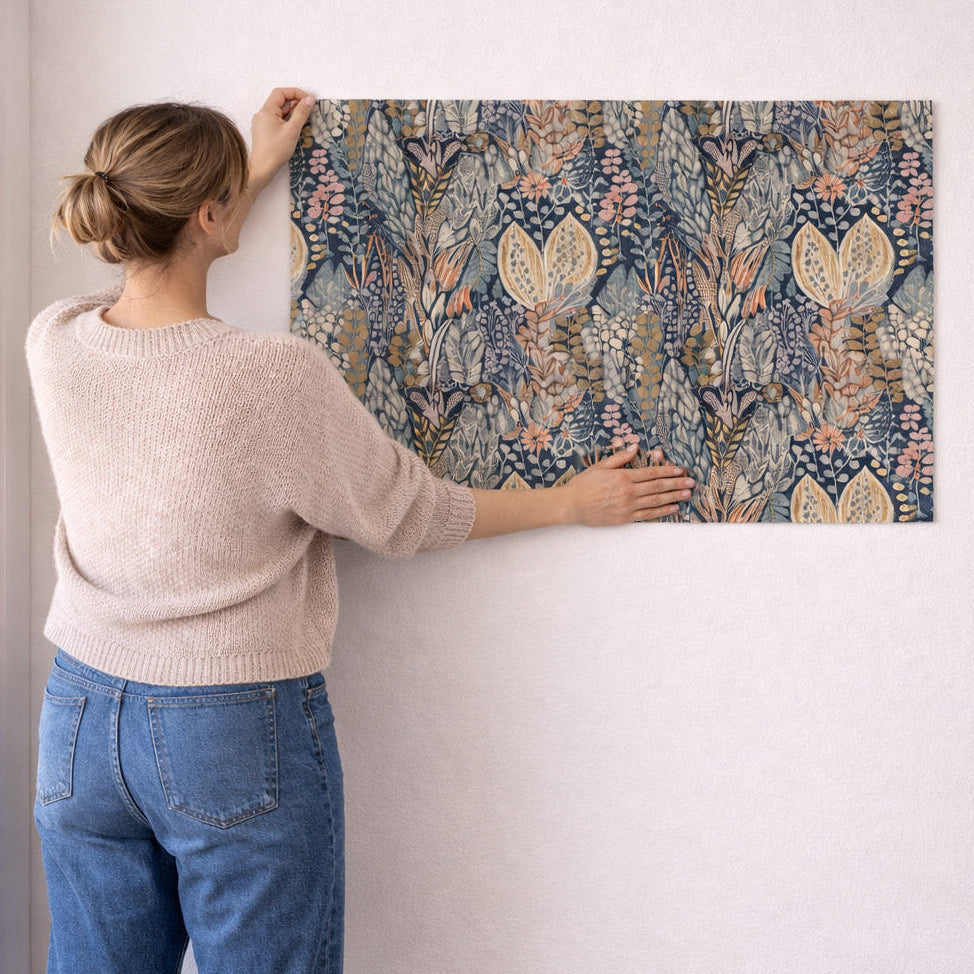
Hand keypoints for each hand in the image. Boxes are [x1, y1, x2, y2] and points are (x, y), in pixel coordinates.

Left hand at [248, 88, 315, 194]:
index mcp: (266, 111)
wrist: (262, 169)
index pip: (281, 93)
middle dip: (295, 102)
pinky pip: (276, 121)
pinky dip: (286, 121)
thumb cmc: (275, 151)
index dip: (295, 93)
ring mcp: (262, 124)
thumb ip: (301, 113)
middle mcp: (262, 115)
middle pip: (279, 101)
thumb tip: (309, 99)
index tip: (308, 100)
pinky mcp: (264, 132)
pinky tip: (294, 129)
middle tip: (308, 110)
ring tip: (303, 120)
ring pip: (278, 112)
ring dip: (291, 112)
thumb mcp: (292, 130)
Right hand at [562, 446, 693, 525]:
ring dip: (674, 497)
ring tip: (687, 494)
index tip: (679, 470)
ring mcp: (627, 507)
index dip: (667, 471)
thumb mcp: (600, 466)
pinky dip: (662, 511)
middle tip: (691, 482)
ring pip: (656, 501)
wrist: (571, 505)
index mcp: (623, 477)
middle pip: (657, 487)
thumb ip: (619, 457)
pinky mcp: (625, 518)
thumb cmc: (583, 484)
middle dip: (676, 484)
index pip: (650, 473)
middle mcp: (628, 492)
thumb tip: (635, 447)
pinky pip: (647, 515)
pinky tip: (673, 508)